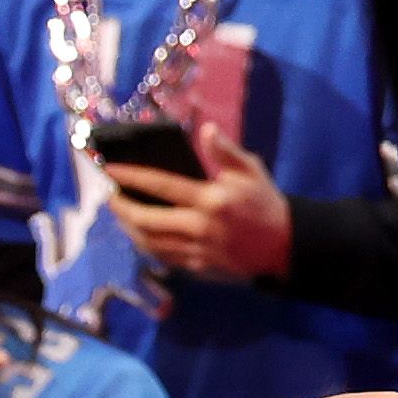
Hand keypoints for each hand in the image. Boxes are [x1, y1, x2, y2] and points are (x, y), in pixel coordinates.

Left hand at [110, 117, 294, 282]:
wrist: (286, 247)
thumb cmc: (266, 204)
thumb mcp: (252, 171)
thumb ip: (226, 151)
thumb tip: (206, 130)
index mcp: (212, 200)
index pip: (161, 186)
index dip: (132, 177)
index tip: (110, 170)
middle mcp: (201, 227)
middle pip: (146, 220)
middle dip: (121, 207)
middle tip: (111, 196)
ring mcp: (199, 251)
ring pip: (149, 242)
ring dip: (128, 228)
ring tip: (120, 214)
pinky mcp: (200, 268)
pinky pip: (163, 258)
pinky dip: (146, 245)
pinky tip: (140, 234)